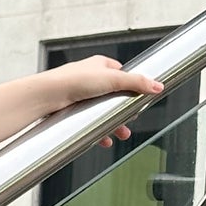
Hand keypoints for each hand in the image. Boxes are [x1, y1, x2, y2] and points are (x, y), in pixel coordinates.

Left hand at [45, 54, 164, 146]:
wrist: (47, 95)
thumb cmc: (74, 80)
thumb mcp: (113, 79)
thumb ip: (137, 83)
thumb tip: (158, 86)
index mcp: (100, 66)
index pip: (121, 75)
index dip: (130, 87)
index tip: (137, 100)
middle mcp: (88, 78)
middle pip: (112, 97)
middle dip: (122, 111)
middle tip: (130, 122)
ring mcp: (78, 95)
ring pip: (99, 112)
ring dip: (111, 124)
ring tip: (120, 134)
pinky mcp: (69, 110)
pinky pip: (86, 121)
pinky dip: (96, 130)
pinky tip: (102, 139)